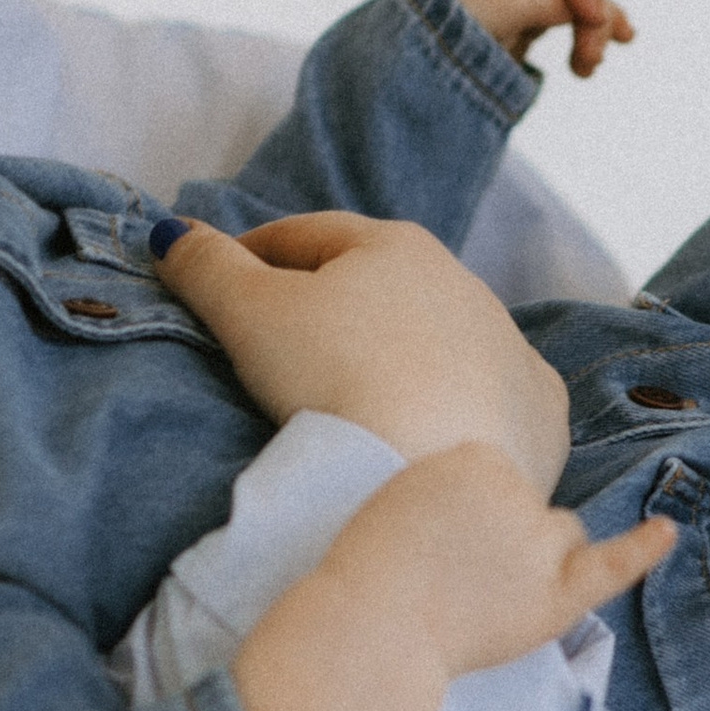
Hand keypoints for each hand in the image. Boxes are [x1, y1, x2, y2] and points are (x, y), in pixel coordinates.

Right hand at [155, 206, 573, 489]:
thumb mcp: (250, 315)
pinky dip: (456, 407)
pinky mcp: (538, 416)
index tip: (225, 276)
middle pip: (382, 283)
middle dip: (335, 300)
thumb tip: (171, 234)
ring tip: (355, 393)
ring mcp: (510, 351)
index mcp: (396, 246)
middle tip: (284, 335)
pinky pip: (487, 400)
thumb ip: (206, 268)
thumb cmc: (335, 379)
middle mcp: (466, 286)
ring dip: (400, 353)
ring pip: (442, 340)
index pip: (310, 235)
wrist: (435, 476)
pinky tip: (432, 430)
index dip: (257, 252)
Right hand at [319, 444, 673, 684]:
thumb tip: (514, 510)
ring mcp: (538, 543)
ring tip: (481, 595)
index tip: (433, 542)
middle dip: (502, 538)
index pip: (497, 479)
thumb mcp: (404, 495)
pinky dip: (644, 547)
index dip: (469, 516)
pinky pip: (615, 562)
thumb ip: (461, 489)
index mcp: (474, 455)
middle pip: (532, 508)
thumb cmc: (371, 570)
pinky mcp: (556, 594)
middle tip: (450, 578)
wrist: (369, 631)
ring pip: (564, 536)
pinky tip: (669, 530)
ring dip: (538, 558)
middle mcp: (515, 490)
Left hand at [430, 0, 634, 77]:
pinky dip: (588, 31)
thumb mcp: (476, 13)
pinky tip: (608, 47)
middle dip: (589, 12)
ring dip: (593, 26)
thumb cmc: (427, 37)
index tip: (596, 20)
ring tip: (591, 64)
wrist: (400, 80)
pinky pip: (568, 15)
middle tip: (592, 57)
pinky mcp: (523, 14)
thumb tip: (574, 4)